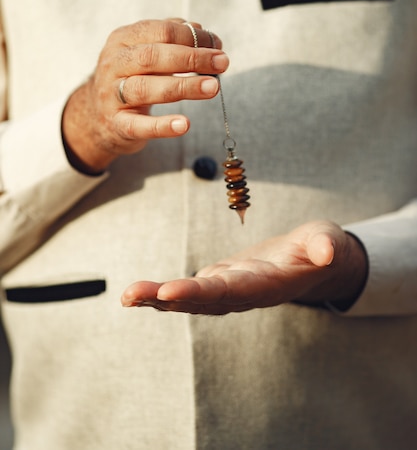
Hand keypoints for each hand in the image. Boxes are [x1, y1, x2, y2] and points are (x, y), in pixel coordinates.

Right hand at [62, 18, 227, 171]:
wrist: (95, 115)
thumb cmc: (131, 77)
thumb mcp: (143, 51)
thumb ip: (171, 38)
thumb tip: (203, 32)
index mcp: (123, 40)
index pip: (161, 31)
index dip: (193, 37)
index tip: (218, 46)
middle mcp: (114, 64)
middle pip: (153, 57)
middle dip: (191, 58)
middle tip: (222, 63)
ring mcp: (112, 95)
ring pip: (147, 88)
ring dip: (183, 86)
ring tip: (212, 88)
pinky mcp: (117, 124)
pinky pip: (140, 125)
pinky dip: (162, 126)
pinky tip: (184, 124)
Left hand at [121, 221, 367, 314]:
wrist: (313, 261)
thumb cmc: (320, 248)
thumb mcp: (327, 241)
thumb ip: (325, 246)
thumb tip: (327, 250)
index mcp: (266, 284)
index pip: (230, 290)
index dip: (200, 292)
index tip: (170, 291)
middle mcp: (243, 293)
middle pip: (202, 299)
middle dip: (167, 297)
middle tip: (132, 295)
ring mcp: (230, 290)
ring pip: (192, 299)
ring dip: (158, 298)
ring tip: (127, 295)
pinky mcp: (221, 282)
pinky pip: (190, 290)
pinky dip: (164, 293)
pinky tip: (139, 294)